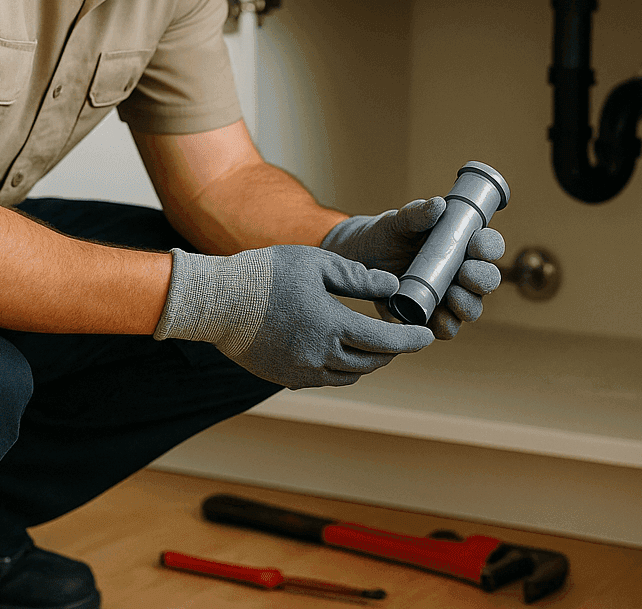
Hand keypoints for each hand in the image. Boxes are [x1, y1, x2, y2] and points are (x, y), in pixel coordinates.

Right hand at [154, 245, 433, 388]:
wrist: (215, 303)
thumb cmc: (265, 275)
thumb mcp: (316, 263)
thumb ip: (358, 278)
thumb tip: (392, 288)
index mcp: (331, 326)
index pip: (385, 342)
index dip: (410, 340)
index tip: (427, 336)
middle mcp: (319, 357)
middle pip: (370, 363)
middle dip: (390, 351)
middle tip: (401, 336)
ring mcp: (300, 372)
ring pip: (348, 375)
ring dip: (366, 361)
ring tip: (372, 343)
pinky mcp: (284, 378)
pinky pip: (323, 378)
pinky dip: (339, 366)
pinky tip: (337, 348)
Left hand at [321, 198, 504, 339]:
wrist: (362, 260)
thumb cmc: (388, 235)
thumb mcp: (399, 222)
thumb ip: (417, 213)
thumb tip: (438, 204)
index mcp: (462, 243)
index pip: (488, 245)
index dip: (489, 246)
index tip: (476, 245)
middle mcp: (463, 271)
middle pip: (487, 279)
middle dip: (482, 278)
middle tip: (465, 273)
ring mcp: (450, 297)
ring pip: (473, 307)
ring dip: (468, 304)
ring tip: (453, 297)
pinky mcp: (433, 317)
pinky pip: (448, 327)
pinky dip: (446, 325)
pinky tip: (437, 320)